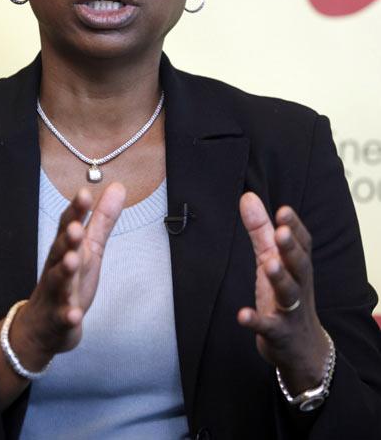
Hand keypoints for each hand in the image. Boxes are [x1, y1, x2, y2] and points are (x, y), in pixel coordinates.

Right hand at [10, 182, 125, 369]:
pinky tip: (74, 315)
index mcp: (65, 249)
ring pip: (58, 281)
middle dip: (67, 239)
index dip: (76, 210)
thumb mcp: (89, 248)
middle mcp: (57, 268)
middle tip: (75, 227)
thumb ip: (102, 219)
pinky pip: (63, 318)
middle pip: (60, 250)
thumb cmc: (69, 280)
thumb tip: (118, 186)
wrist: (43, 326)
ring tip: (72, 260)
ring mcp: (56, 294)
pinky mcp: (59, 320)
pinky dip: (68, 316)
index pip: (68, 225)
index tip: (84, 193)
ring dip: (64, 270)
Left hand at [237, 192, 328, 394]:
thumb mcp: (272, 259)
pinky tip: (242, 315)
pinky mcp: (277, 333)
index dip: (295, 228)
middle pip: (298, 265)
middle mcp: (298, 286)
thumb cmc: (285, 296)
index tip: (284, 210)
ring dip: (279, 279)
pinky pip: (267, 327)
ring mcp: (289, 310)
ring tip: (269, 265)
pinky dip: (255, 321)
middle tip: (281, 231)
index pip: (302, 244)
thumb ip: (260, 229)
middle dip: (290, 248)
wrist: (302, 349)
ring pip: (288, 293)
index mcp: (297, 266)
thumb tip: (247, 196)